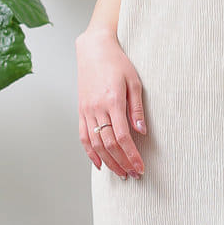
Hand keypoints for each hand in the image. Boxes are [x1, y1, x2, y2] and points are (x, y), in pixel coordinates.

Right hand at [76, 29, 145, 178]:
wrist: (93, 49)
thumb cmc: (117, 62)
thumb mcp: (134, 81)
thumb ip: (137, 108)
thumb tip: (142, 131)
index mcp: (112, 101)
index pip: (122, 137)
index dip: (131, 155)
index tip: (140, 167)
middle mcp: (97, 108)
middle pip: (108, 144)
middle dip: (122, 163)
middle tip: (133, 175)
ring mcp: (86, 111)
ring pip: (95, 144)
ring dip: (109, 162)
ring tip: (120, 173)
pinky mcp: (81, 111)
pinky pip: (83, 136)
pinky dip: (90, 152)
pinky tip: (99, 164)